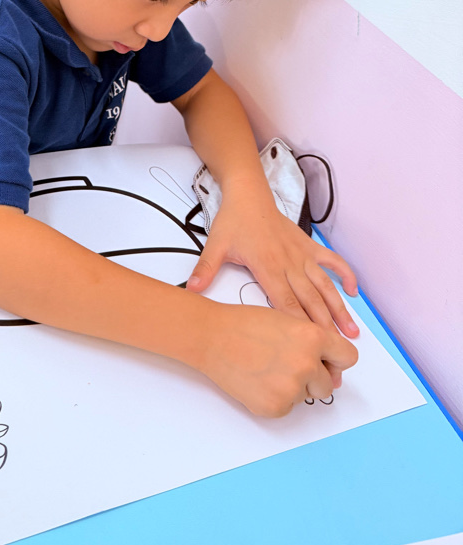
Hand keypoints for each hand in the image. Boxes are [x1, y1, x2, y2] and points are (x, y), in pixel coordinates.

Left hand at [186, 187, 359, 341]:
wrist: (248, 194)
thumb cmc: (233, 221)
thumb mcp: (216, 245)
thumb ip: (205, 268)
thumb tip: (190, 290)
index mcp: (268, 266)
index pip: (286, 302)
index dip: (299, 324)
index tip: (311, 346)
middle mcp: (289, 263)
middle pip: (311, 299)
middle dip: (325, 326)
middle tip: (338, 350)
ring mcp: (302, 254)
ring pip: (325, 285)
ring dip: (340, 308)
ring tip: (353, 332)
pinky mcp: (309, 245)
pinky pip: (332, 261)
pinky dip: (345, 274)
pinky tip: (354, 292)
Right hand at [194, 299, 358, 417]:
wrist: (211, 337)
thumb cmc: (244, 324)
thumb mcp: (287, 320)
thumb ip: (313, 341)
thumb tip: (329, 369)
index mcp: (313, 337)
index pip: (348, 358)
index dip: (335, 361)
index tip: (326, 362)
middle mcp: (307, 363)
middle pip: (327, 384)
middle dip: (311, 378)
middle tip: (283, 364)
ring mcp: (292, 388)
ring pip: (305, 396)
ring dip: (292, 387)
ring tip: (265, 368)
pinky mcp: (275, 407)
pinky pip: (286, 407)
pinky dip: (274, 397)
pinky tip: (256, 380)